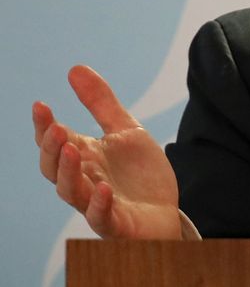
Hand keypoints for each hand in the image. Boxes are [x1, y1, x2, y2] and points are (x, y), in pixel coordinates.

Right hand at [33, 65, 180, 238]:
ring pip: (72, 193)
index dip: (44, 126)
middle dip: (52, 149)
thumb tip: (75, 68)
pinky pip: (101, 217)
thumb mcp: (126, 129)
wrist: (166, 209)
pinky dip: (99, 204)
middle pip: (55, 169)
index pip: (55, 142)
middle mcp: (85, 180)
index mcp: (84, 157)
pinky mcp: (117, 223)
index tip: (40, 105)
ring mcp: (98, 203)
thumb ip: (101, 103)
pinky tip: (103, 187)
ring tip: (72, 150)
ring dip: (69, 173)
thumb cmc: (139, 174)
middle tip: (57, 129)